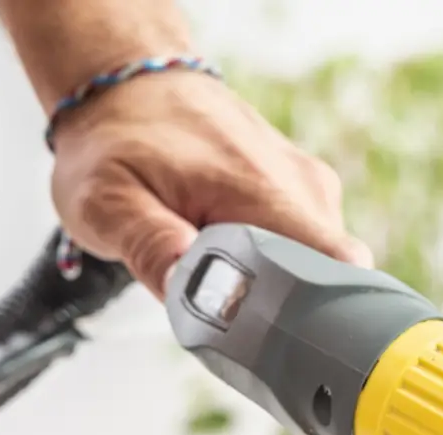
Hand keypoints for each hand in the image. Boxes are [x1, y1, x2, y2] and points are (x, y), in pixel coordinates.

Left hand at [50, 71, 372, 298]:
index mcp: (263, 191)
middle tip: (232, 315)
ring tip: (228, 280)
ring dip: (281, 290)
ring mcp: (312, 190)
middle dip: (289, 313)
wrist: (132, 84)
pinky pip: (312, 252)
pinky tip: (240, 262)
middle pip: (331, 283)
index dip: (318, 318)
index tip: (279, 343)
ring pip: (321, 272)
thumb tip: (184, 286)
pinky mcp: (309, 195)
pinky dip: (281, 270)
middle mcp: (304, 189)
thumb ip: (147, 244)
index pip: (336, 270)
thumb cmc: (119, 143)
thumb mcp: (106, 202)